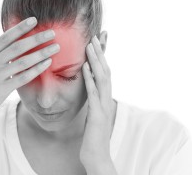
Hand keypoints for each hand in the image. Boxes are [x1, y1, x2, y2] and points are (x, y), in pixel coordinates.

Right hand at [0, 17, 59, 124]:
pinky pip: (23, 77)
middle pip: (17, 47)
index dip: (20, 28)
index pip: (5, 38)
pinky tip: (47, 63)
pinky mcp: (2, 90)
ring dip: (41, 53)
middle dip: (36, 38)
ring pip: (23, 62)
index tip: (34, 20)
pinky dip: (36, 69)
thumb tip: (13, 43)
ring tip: (55, 47)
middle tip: (52, 32)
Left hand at [80, 33, 116, 173]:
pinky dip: (90, 79)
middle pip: (105, 71)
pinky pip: (93, 94)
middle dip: (100, 53)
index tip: (98, 40)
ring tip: (90, 45)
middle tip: (95, 35)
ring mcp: (103, 106)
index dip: (102, 56)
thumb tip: (89, 90)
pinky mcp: (98, 115)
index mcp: (103, 98)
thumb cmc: (93, 137)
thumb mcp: (93, 115)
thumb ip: (93, 102)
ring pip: (102, 79)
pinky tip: (86, 68)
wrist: (97, 157)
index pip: (104, 73)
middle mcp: (105, 99)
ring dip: (97, 61)